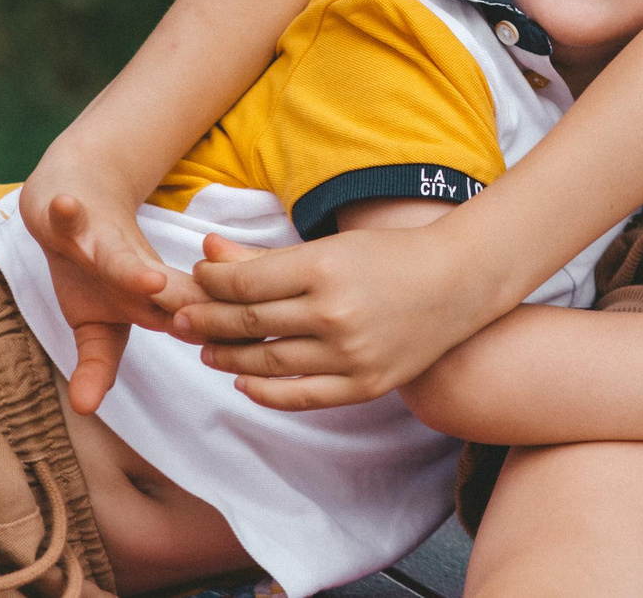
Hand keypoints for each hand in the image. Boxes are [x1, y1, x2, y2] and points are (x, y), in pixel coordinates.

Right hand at [17, 180, 204, 413]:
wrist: (76, 193)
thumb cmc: (91, 267)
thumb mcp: (95, 322)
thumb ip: (98, 363)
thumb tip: (85, 410)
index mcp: (152, 298)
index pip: (192, 321)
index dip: (211, 337)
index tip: (240, 357)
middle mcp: (136, 269)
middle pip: (169, 291)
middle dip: (187, 308)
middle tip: (211, 332)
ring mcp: (104, 241)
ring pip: (121, 257)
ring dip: (135, 270)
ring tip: (152, 281)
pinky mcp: (75, 214)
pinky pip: (70, 214)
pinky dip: (67, 211)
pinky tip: (65, 207)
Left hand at [181, 221, 501, 409]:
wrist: (460, 282)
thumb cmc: (392, 255)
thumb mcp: (331, 246)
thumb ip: (266, 256)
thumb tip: (207, 251)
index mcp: (326, 268)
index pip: (246, 282)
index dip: (211, 283)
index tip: (196, 280)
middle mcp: (336, 313)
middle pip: (250, 323)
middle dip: (207, 321)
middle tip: (181, 320)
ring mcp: (351, 354)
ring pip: (268, 363)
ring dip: (228, 359)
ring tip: (206, 352)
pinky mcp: (365, 385)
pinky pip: (300, 397)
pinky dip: (265, 394)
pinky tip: (244, 385)